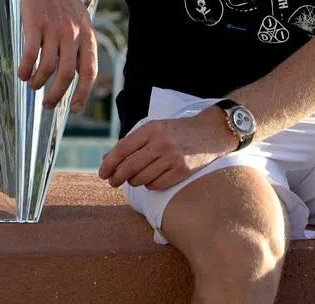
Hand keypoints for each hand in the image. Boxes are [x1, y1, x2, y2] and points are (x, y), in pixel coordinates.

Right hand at [16, 0, 97, 111]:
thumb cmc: (61, 1)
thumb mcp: (78, 21)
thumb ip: (79, 45)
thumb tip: (77, 75)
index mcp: (87, 35)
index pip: (89, 71)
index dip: (83, 93)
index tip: (74, 108)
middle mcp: (73, 34)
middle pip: (66, 75)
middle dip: (56, 95)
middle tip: (47, 103)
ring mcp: (54, 29)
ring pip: (47, 68)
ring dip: (37, 82)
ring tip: (32, 83)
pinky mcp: (35, 24)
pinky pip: (30, 55)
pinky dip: (25, 69)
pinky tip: (22, 73)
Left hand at [98, 108, 237, 190]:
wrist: (212, 132)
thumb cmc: (178, 130)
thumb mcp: (155, 128)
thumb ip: (132, 142)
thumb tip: (106, 159)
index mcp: (151, 129)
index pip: (122, 149)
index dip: (109, 164)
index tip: (103, 173)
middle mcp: (161, 143)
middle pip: (129, 167)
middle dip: (117, 177)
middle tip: (113, 182)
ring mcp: (173, 158)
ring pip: (141, 178)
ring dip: (134, 181)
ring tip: (135, 178)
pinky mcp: (182, 171)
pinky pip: (156, 185)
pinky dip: (150, 185)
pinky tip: (152, 179)